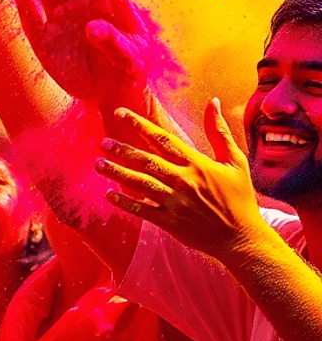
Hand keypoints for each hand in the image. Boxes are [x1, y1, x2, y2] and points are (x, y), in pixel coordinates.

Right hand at [14, 0, 151, 111]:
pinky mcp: (44, 45)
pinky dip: (24, 2)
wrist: (114, 94)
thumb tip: (96, 24)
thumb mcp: (132, 54)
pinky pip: (31, 21)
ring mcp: (59, 25)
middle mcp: (78, 10)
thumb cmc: (130, 68)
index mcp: (102, 5)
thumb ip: (115, 38)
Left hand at [97, 100, 267, 260]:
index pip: (163, 139)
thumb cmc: (239, 198)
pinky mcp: (170, 222)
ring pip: (141, 184)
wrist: (243, 238)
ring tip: (98, 164)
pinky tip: (109, 195)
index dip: (140, 125)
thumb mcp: (235, 161)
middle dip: (122, 151)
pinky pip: (142, 210)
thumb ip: (220, 132)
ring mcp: (175, 203)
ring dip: (117, 173)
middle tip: (102, 143)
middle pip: (147, 161)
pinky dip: (125, 203)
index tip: (120, 113)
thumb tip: (213, 102)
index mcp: (197, 164)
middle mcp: (184, 181)